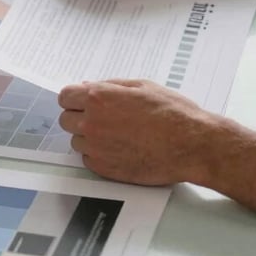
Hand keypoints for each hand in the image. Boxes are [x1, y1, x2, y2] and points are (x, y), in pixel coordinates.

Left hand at [58, 79, 212, 184]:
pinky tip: (120, 147)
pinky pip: (88, 159)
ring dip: (89, 137)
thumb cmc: (171, 113)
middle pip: (66, 120)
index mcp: (99, 98)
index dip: (74, 98)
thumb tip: (89, 86)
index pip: (65, 96)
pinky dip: (98, 154)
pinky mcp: (105, 169)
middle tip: (101, 116)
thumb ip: (110, 86)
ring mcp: (97, 148)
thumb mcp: (142, 86)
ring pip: (76, 141)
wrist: (190, 145)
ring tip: (116, 133)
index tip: (82, 101)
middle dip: (79, 116)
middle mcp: (92, 123)